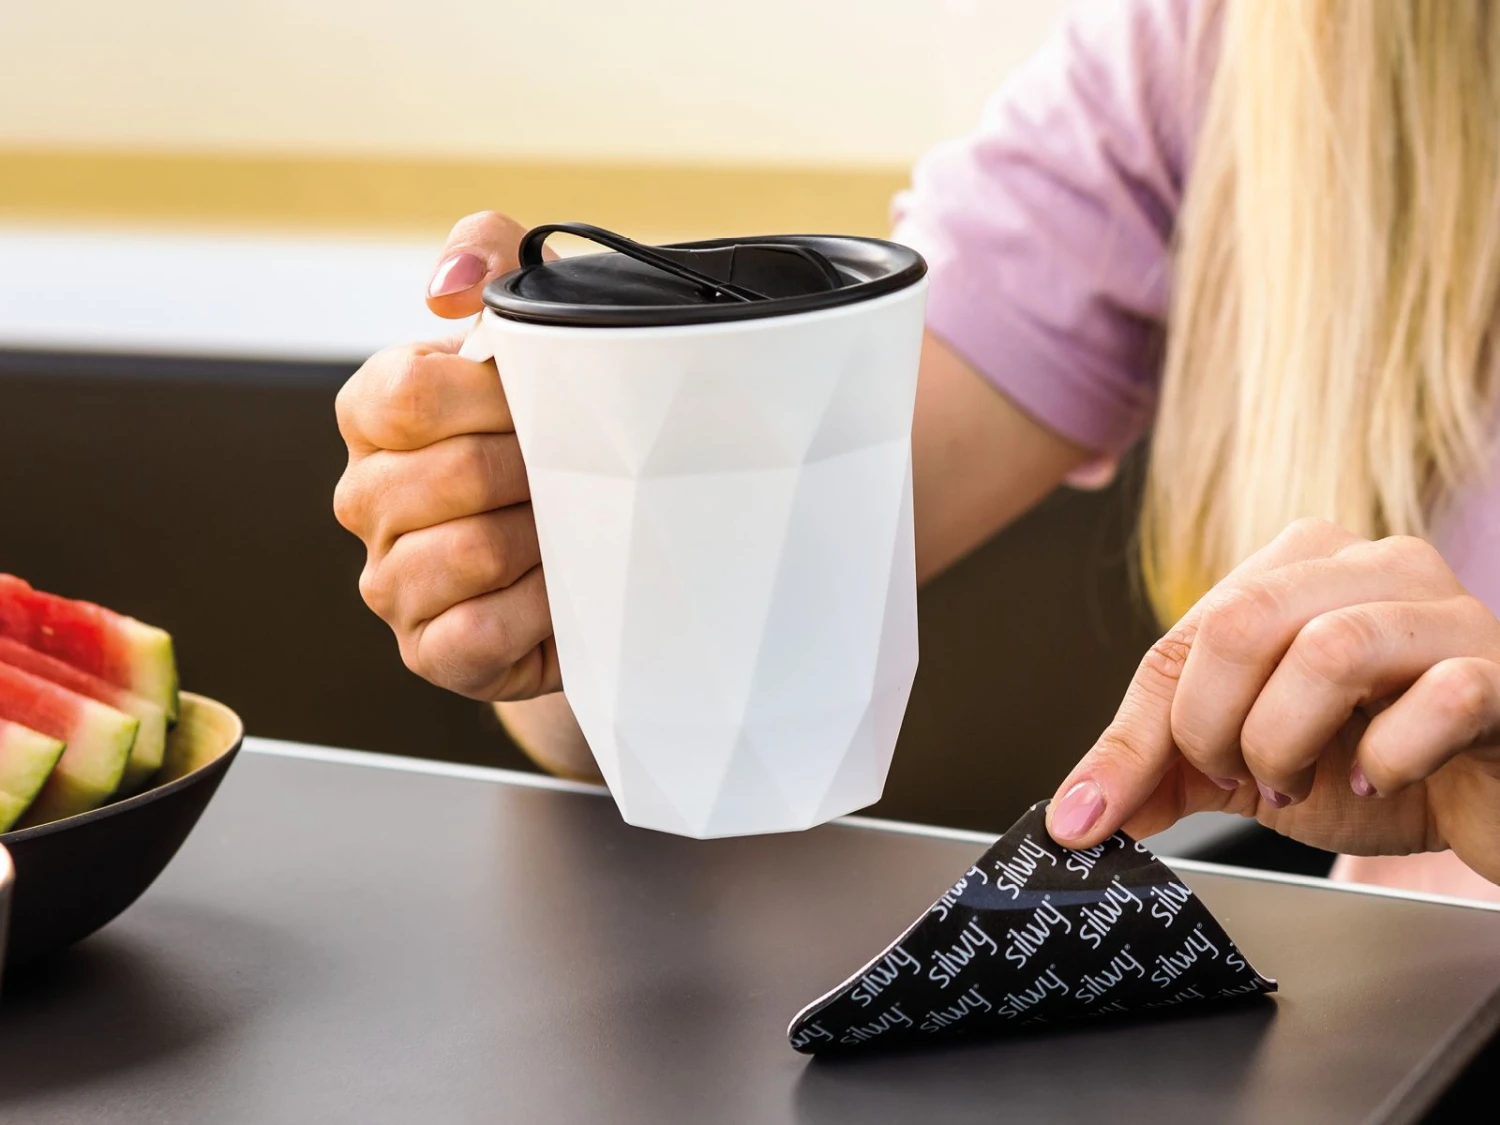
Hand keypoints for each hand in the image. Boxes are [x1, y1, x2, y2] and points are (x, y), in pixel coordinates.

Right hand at [334, 212, 560, 700]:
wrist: (595, 548)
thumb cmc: (557, 432)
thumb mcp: (535, 327)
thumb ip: (491, 258)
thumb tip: (445, 289)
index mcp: (375, 413)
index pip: (408, 395)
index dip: (493, 399)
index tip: (542, 404)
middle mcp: (365, 496)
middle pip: (450, 474)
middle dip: (534, 472)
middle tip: (570, 475)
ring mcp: (389, 580)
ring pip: (467, 553)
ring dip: (542, 539)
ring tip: (566, 530)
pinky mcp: (429, 650)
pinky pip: (476, 630)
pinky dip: (533, 610)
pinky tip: (555, 592)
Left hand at [1046, 518, 1499, 885]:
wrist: (1496, 797)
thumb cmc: (1382, 758)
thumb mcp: (1253, 759)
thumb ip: (1168, 769)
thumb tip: (1079, 810)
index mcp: (1297, 567)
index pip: (1183, 638)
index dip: (1133, 736)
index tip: (1092, 814)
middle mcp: (1372, 564)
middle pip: (1239, 625)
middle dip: (1214, 729)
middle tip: (1246, 781)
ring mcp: (1446, 612)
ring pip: (1328, 649)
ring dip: (1290, 742)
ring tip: (1305, 783)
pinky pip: (1436, 700)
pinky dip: (1388, 759)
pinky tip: (1380, 782)